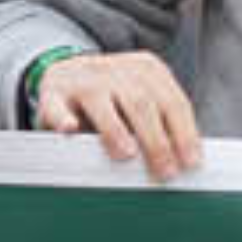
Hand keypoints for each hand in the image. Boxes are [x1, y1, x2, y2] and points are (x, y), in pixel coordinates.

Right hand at [31, 47, 202, 180]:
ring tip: (127, 155)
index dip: (184, 133)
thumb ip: (160, 121)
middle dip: (156, 141)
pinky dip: (63, 118)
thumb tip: (185, 159)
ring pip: (102, 103)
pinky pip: (57, 107)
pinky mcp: (52, 93)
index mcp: (147, 70)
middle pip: (142, 104)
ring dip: (115, 131)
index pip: (172, 101)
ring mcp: (82, 79)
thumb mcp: (140, 98)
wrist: (65, 73)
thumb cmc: (111, 99)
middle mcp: (116, 70)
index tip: (190, 162)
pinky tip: (69, 129)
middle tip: (164, 171)